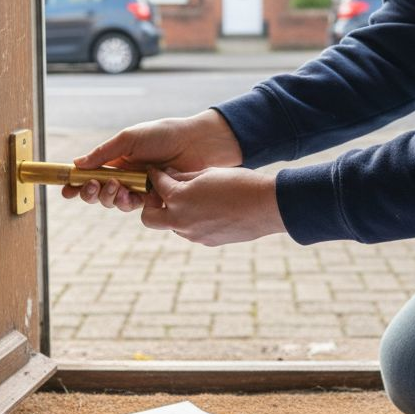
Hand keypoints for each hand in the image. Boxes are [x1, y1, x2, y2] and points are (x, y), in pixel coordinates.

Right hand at [63, 109, 241, 211]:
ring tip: (117, 186)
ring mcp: (140, 188)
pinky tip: (132, 194)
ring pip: (115, 202)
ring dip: (109, 198)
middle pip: (99, 192)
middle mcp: (126, 175)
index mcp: (117, 160)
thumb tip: (76, 164)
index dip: (76, 184)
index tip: (66, 190)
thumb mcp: (129, 139)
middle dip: (91, 192)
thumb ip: (103, 153)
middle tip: (93, 185)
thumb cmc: (163, 135)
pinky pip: (135, 208)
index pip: (90, 174)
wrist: (195, 143)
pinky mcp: (155, 198)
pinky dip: (128, 203)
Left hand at [141, 167, 284, 245]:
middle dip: (151, 205)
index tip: (156, 172)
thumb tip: (168, 177)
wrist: (266, 207)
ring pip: (171, 226)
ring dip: (174, 213)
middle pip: (148, 218)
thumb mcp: (208, 173)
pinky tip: (208, 210)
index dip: (155, 175)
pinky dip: (192, 221)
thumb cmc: (239, 183)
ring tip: (191, 200)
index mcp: (179, 198)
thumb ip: (184, 177)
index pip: (157, 185)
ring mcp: (193, 234)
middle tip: (163, 194)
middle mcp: (180, 220)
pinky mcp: (206, 241)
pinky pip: (190, 231)